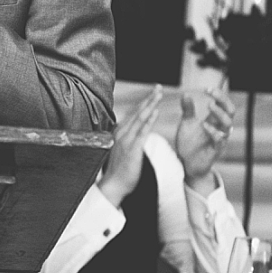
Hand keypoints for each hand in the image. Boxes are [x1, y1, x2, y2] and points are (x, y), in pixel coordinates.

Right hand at [98, 85, 161, 208]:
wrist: (112, 185)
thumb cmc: (118, 170)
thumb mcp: (121, 150)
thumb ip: (126, 139)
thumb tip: (132, 133)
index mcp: (119, 132)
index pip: (133, 114)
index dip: (143, 103)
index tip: (152, 93)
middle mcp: (121, 133)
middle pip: (137, 112)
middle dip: (148, 98)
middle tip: (158, 87)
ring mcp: (126, 140)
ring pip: (140, 118)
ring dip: (150, 105)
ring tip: (158, 94)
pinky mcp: (132, 149)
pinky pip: (142, 131)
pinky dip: (148, 120)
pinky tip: (154, 112)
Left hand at [175, 88, 235, 194]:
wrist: (186, 163)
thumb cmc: (189, 142)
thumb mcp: (187, 123)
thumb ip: (188, 110)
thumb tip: (186, 94)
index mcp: (214, 120)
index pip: (223, 104)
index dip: (219, 95)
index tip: (208, 89)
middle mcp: (220, 128)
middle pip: (230, 112)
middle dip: (223, 101)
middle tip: (212, 95)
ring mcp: (219, 139)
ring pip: (228, 125)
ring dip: (220, 114)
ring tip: (210, 106)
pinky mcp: (216, 151)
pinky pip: (220, 140)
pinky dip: (214, 132)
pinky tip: (204, 126)